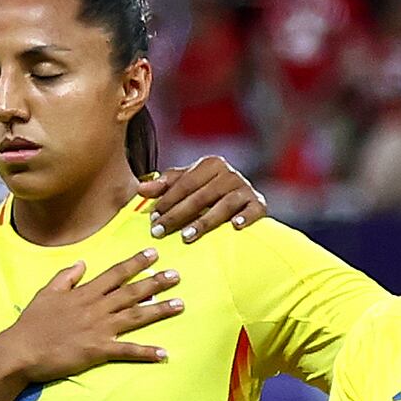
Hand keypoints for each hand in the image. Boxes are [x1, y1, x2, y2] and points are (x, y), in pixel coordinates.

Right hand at [0, 249, 181, 382]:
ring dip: (159, 311)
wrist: (21, 350)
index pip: (115, 274)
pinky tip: (164, 353)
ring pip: (135, 316)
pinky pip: (126, 351)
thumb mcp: (46, 293)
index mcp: (84, 293)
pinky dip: (145, 353)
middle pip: (131, 292)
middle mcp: (96, 308)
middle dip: (155, 282)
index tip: (154, 253)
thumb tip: (82, 262)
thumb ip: (66, 276)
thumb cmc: (32, 323)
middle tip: (177, 275)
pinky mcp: (98, 350)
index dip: (135, 263)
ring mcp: (99, 329)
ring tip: (180, 305)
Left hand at [137, 157, 268, 237]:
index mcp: (211, 164)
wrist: (244, 199)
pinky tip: (235, 226)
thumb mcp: (187, 184)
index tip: (152, 219)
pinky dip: (245, 217)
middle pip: (200, 196)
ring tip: (186, 236)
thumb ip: (165, 186)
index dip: (167, 201)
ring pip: (223, 205)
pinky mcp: (259, 203)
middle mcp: (229, 173)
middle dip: (178, 215)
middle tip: (160, 232)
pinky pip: (253, 210)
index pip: (185, 183)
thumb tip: (140, 190)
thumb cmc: (209, 191)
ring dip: (204, 221)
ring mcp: (245, 188)